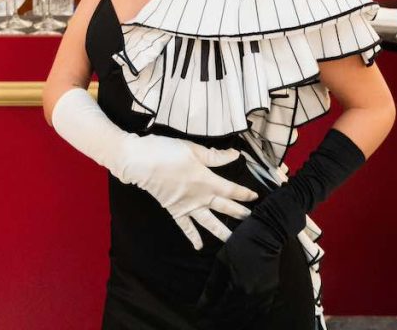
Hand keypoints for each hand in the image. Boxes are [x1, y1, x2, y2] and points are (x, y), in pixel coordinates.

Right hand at [121, 136, 257, 249]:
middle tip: (251, 219)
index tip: (255, 197)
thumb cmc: (168, 151)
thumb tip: (235, 155)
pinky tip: (200, 246)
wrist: (142, 163)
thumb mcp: (194, 149)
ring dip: (222, 231)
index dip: (243, 194)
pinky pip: (186, 227)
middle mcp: (200, 197)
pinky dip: (193, 237)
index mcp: (207, 180)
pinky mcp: (174, 211)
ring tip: (234, 241)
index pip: (230, 190)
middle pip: (224, 207)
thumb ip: (215, 156)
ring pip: (208, 222)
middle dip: (238, 213)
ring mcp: (187, 207)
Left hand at [196, 212, 281, 320]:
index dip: (209, 316)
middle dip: (218, 322)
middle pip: (234, 317)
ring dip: (234, 322)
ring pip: (248, 317)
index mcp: (239, 288)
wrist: (267, 233)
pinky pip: (261, 311)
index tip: (199, 317)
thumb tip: (201, 305)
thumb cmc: (241, 242)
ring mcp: (264, 295)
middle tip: (206, 323)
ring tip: (221, 322)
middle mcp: (253, 296)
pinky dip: (250, 315)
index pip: (221, 311)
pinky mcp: (272, 291)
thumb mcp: (221, 260)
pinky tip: (242, 316)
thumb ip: (212, 285)